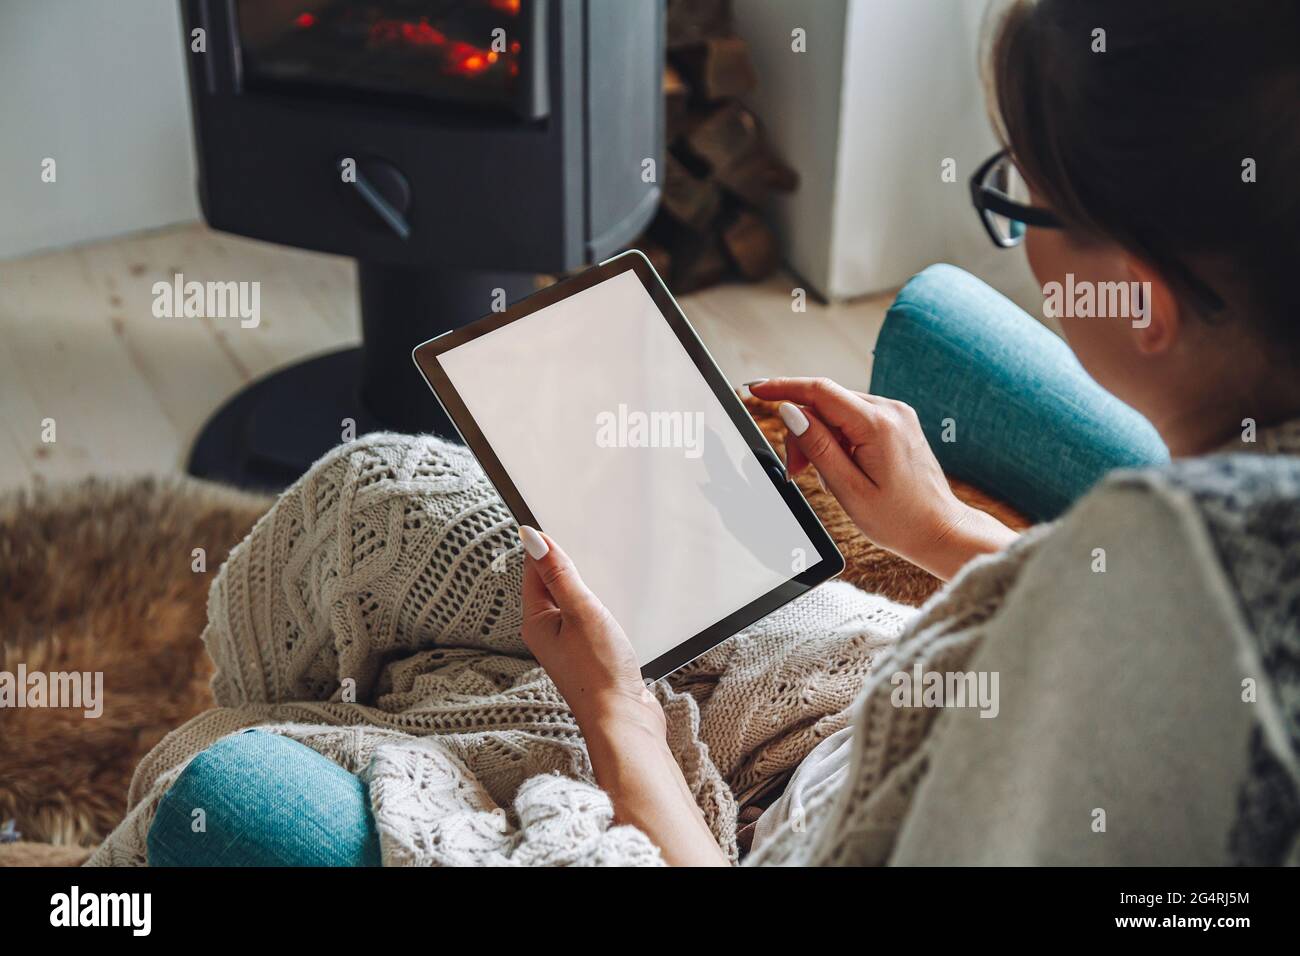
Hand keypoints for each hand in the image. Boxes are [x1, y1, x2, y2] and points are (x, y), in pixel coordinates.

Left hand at [518, 526, 659, 730]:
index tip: (556, 519)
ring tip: (598, 567)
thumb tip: (531, 537)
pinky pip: (587, 620)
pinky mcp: (590, 655)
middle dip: (564, 563)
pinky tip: (613, 603)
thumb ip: (558, 573)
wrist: (623, 720)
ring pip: (571, 603)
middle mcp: (547, 634)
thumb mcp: (580, 610)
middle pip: (550, 586)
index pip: (533, 571)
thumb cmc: (600, 672)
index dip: (544, 546)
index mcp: (536, 622)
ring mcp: (569, 646)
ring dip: (584, 585)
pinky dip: (598, 606)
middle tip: (580, 538)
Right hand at [748, 377, 1016, 579]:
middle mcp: (890, 411)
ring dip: (819, 439)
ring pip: (837, 412)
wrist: (940, 530)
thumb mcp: (848, 489)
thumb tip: (791, 412)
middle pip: (825, 403)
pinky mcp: (896, 423)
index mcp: (878, 425)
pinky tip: (840, 467)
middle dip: (802, 432)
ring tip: (824, 477)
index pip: (819, 391)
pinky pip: (853, 419)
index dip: (783, 387)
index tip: (755, 390)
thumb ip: (818, 447)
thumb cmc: (899, 519)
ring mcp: (896, 414)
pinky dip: (837, 439)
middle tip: (796, 472)